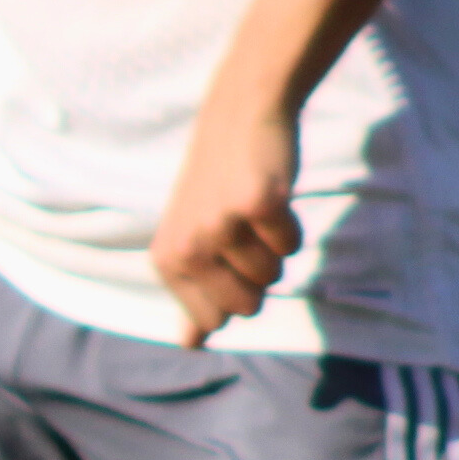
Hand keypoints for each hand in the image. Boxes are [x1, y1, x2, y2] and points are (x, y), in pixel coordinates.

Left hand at [151, 95, 303, 343]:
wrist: (238, 114)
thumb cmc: (216, 184)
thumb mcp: (191, 239)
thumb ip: (193, 295)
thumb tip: (190, 345)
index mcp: (167, 261)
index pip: (217, 320)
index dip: (234, 288)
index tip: (224, 249)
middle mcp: (186, 248)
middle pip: (248, 306)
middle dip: (257, 274)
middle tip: (242, 228)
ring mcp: (219, 227)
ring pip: (273, 276)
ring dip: (273, 246)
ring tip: (252, 209)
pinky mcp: (256, 205)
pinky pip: (292, 245)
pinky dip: (291, 224)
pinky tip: (271, 194)